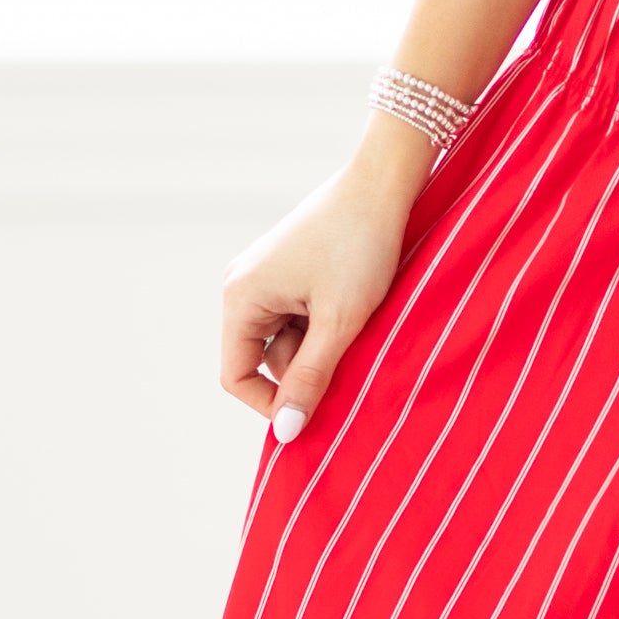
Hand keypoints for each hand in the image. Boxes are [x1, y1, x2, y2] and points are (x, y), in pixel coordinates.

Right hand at [220, 121, 433, 440]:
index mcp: (240, 298)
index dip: (273, 404)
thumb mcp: (339, 322)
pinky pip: (301, 318)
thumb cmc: (360, 247)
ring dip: (322, 347)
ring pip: (289, 341)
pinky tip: (357, 310)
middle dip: (306, 369)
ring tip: (360, 323)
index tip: (317, 413)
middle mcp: (243, 287)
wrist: (382, 185)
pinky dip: (327, 326)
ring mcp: (267, 278)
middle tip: (353, 356)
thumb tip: (286, 432)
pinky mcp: (292, 272)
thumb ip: (311, 378)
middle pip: (264, 360)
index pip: (236, 376)